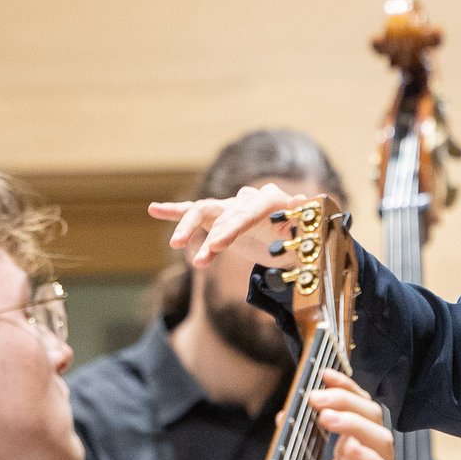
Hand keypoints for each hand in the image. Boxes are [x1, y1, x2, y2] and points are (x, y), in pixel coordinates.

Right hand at [149, 184, 306, 271]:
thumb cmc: (303, 241)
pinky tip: (153, 209)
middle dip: (211, 236)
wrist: (297, 241)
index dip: (230, 229)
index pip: (247, 213)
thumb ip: (303, 221)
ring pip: (204, 211)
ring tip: (178, 246)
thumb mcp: (307, 236)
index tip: (215, 247)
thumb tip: (304, 200)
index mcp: (272, 201)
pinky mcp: (220, 216)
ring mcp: (232, 206)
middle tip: (200, 260)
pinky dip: (174, 211)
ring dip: (189, 228)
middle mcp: (249, 199)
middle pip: (223, 213)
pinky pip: (194, 212)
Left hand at [294, 370, 399, 459]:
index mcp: (354, 453)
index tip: (322, 374)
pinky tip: (351, 451)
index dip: (345, 389)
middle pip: (374, 419)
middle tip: (316, 399)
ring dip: (355, 425)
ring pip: (383, 441)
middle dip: (346, 403)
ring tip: (327, 419)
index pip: (360, 410)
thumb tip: (282, 416)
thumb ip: (298, 447)